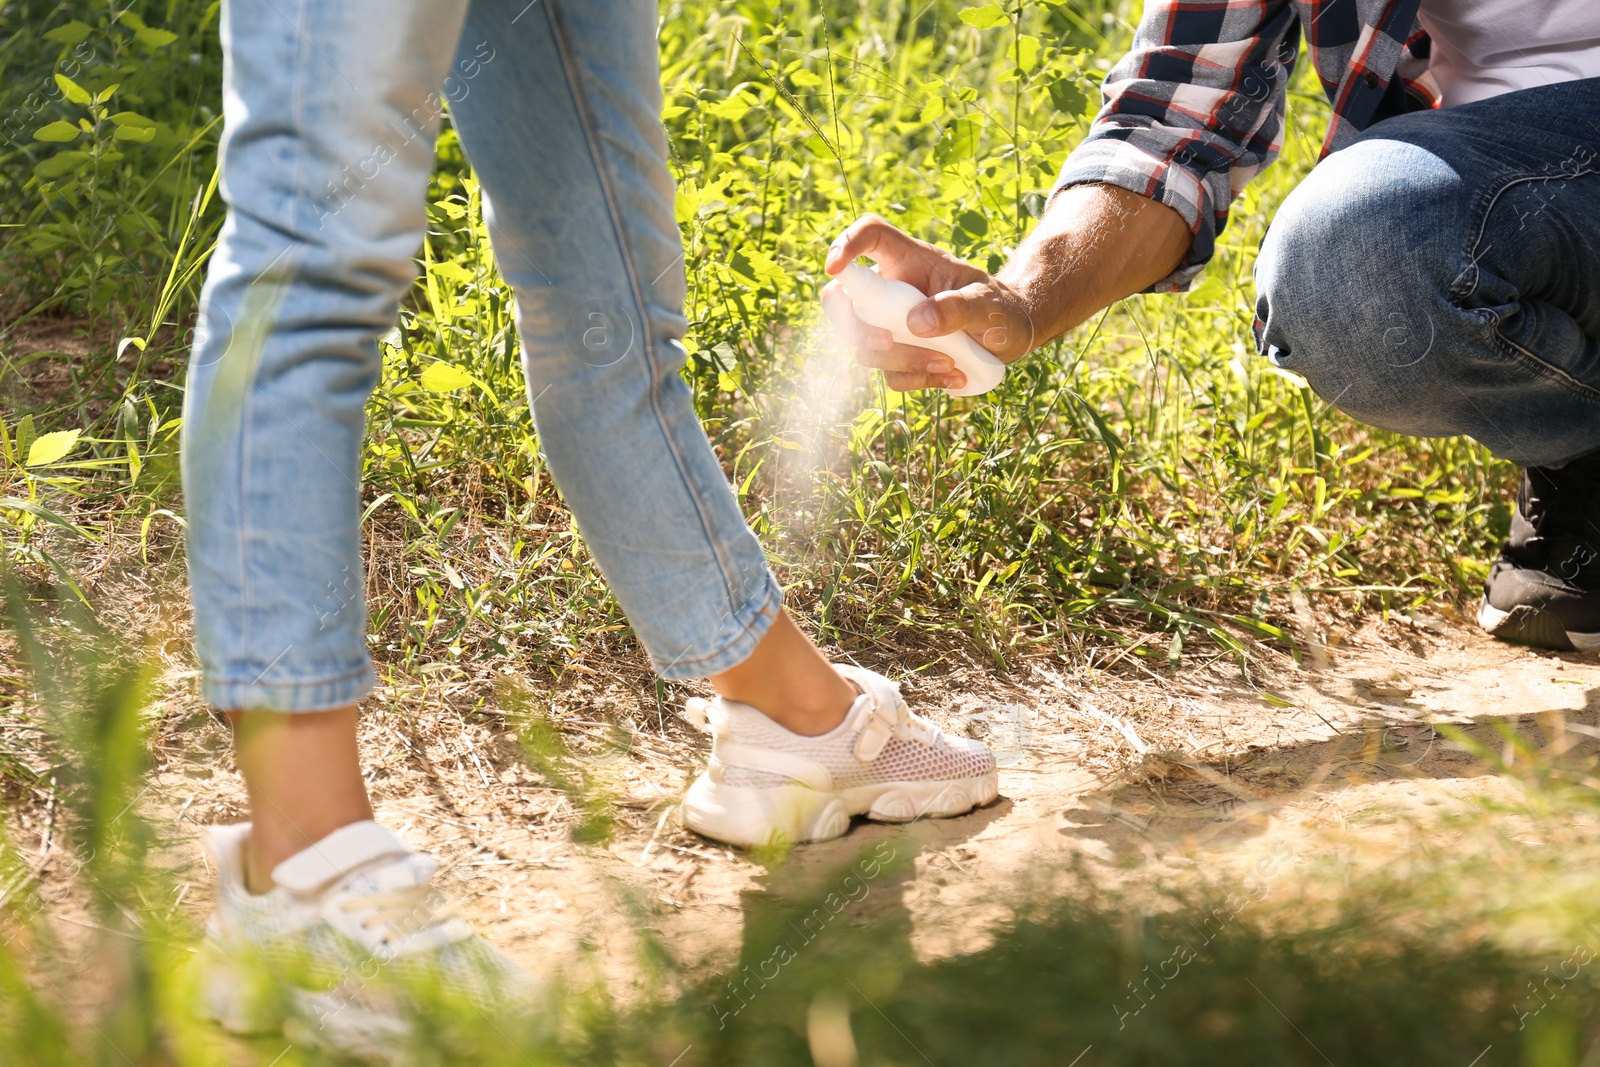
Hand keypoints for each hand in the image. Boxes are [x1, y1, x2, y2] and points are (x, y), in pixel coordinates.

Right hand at [821, 214, 1034, 392]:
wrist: (1010, 334)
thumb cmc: (997, 306)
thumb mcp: (987, 303)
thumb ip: (958, 307)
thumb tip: (916, 323)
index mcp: (909, 260)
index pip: (870, 235)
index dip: (845, 245)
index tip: (834, 267)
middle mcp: (891, 290)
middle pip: (841, 301)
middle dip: (856, 328)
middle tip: (886, 343)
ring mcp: (890, 325)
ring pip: (864, 346)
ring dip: (902, 362)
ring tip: (951, 363)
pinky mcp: (898, 355)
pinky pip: (889, 374)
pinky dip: (917, 380)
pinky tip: (952, 376)